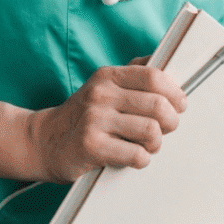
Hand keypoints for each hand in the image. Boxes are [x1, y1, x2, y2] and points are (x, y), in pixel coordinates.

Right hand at [27, 60, 186, 182]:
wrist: (44, 141)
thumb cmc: (82, 115)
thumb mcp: (103, 86)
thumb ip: (133, 74)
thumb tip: (166, 64)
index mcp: (108, 76)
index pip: (154, 76)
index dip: (174, 92)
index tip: (179, 104)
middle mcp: (101, 94)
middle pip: (158, 106)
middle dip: (171, 122)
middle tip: (165, 129)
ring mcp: (95, 120)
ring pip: (151, 131)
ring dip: (156, 143)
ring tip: (147, 144)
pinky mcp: (92, 146)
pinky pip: (136, 155)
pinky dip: (141, 159)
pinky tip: (132, 156)